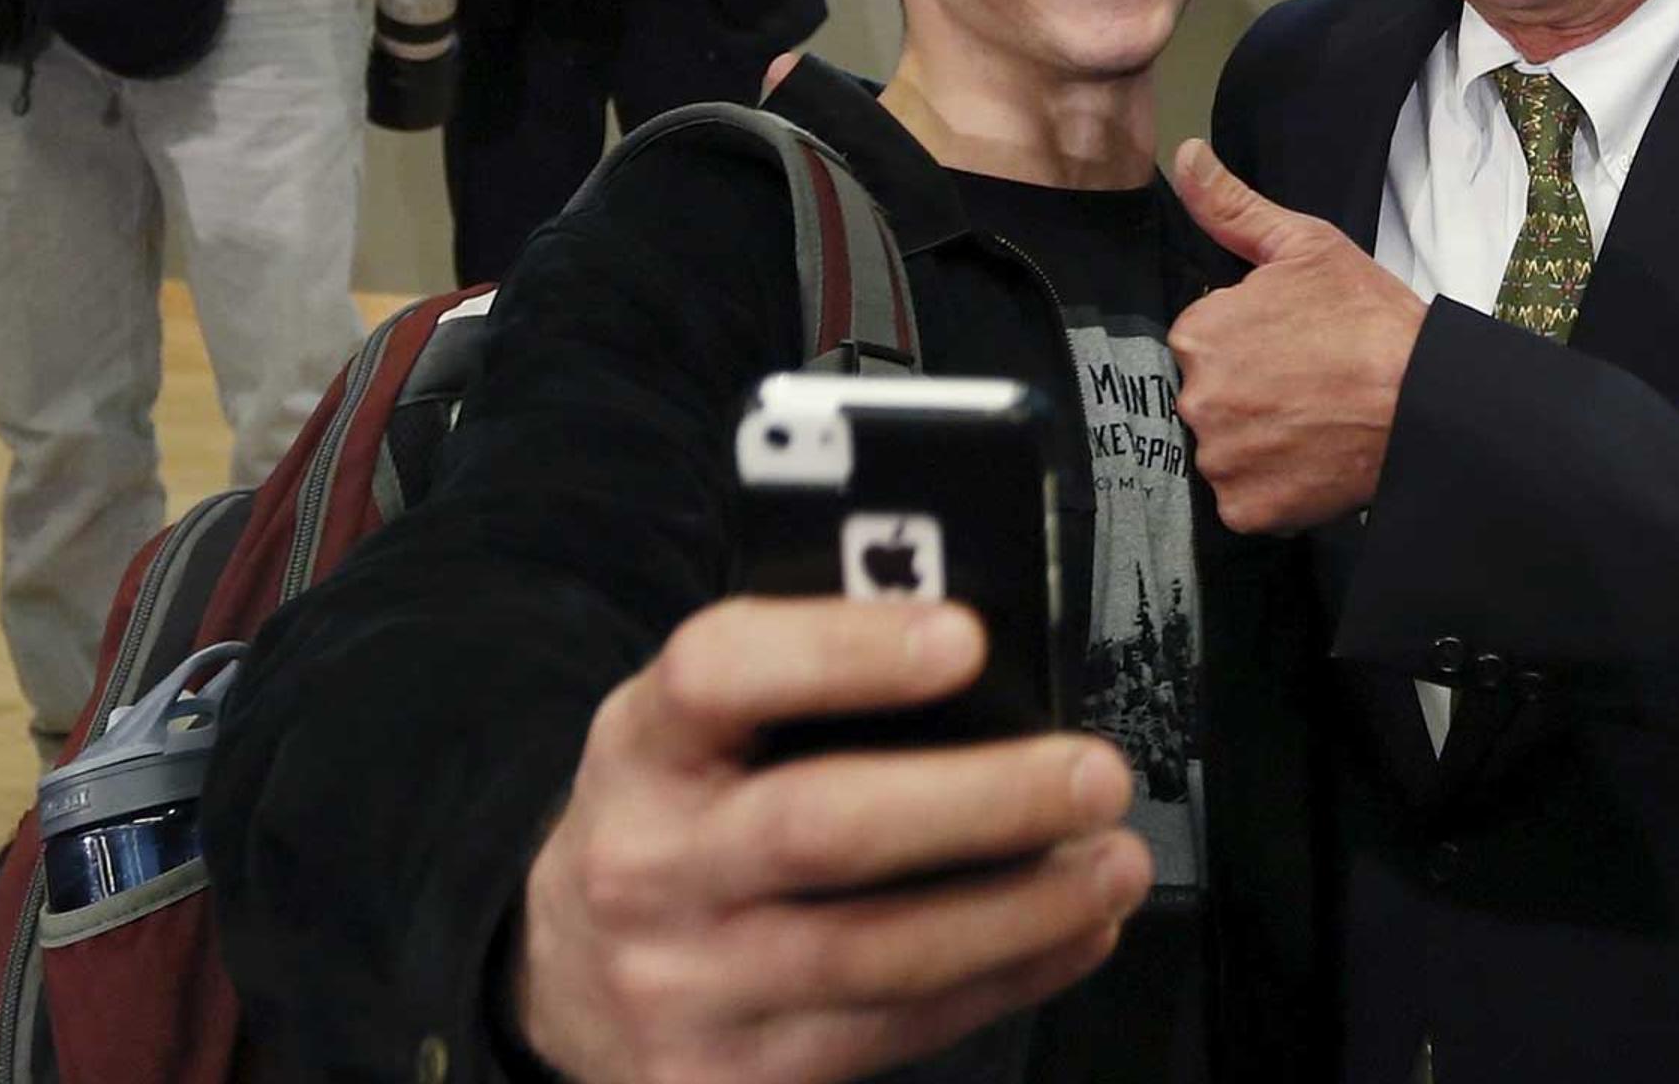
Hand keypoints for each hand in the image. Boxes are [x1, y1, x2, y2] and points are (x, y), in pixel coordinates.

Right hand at [516, 598, 1148, 1083]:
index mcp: (643, 746)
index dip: (844, 652)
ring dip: (1021, 911)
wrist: (567, 981)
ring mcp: (684, 985)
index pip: (718, 673)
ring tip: (1111, 865)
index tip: (963, 638)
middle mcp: (648, 866)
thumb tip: (976, 655)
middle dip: (982, 800)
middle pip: (822, 829)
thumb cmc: (675, 822)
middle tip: (1092, 774)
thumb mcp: (693, 733)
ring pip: (875, 953)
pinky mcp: (726, 1077)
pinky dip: (1002, 982)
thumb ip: (799, 689)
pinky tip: (1070, 937)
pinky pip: (890, 1033)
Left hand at [1166, 141, 1427, 534]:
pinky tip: (1311, 462)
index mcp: (1199, 333)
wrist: (1425, 401)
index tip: (1292, 345)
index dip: (1249, 342)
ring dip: (1258, 442)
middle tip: (1308, 386)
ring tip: (1313, 425)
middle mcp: (1195, 399)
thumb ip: (1232, 207)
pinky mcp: (1247, 510)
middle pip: (1210, 397)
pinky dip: (1272, 488)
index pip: (1204, 342)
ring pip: (1225, 449)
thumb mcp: (1305, 246)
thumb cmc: (1371, 319)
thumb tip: (1186, 156)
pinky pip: (1245, 500)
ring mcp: (1221, 460)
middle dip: (1248, 393)